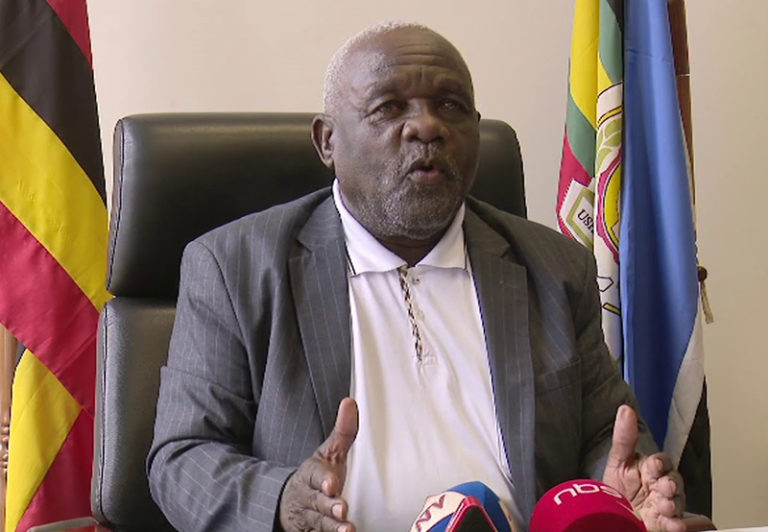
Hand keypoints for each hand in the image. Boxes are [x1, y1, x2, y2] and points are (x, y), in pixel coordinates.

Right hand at [279, 397, 358, 531]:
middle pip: (316, 502)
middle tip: (341, 508)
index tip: (332, 483)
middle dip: (328, 505)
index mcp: (310, 474)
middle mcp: (306, 497)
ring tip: (348, 529)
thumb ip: (342, 432)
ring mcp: (307, 518)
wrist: (288, 504)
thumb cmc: (317, 477)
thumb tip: (350, 402)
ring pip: (317, 524)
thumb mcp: (328, 454)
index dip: (323, 480)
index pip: (315, 476)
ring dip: (332, 528)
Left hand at [602, 405, 685, 531]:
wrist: (614, 514)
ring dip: (674, 503)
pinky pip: (677, 524)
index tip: (655, 464)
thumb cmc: (620, 486)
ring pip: (677, 502)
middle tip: (666, 486)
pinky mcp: (665, 524)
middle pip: (674, 482)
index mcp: (652, 469)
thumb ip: (624, 437)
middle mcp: (662, 486)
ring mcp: (665, 505)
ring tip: (666, 505)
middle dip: (671, 484)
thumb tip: (626, 409)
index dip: (660, 463)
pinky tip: (675, 524)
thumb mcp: (618, 461)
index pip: (661, 462)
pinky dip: (678, 525)